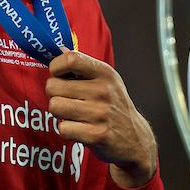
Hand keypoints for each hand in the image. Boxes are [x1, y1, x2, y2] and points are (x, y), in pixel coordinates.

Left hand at [46, 50, 157, 188]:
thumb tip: (61, 49)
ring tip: (73, 114)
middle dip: (55, 94)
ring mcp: (100, 114)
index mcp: (105, 73)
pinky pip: (63, 128)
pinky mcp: (96, 135)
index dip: (56, 67)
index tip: (59, 75)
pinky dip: (67, 130)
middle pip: (53, 86)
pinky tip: (79, 129)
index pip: (70, 59)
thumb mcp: (107, 81)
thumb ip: (83, 66)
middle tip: (68, 100)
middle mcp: (103, 91)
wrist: (135, 139)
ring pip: (54, 106)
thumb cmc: (114, 107)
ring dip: (59, 113)